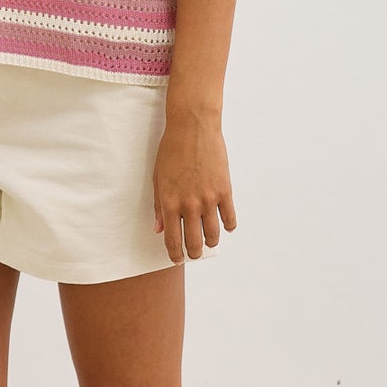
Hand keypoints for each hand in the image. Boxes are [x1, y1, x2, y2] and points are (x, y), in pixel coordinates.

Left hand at [152, 115, 236, 263]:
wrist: (193, 128)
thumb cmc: (171, 150)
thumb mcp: (157, 178)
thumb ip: (158, 206)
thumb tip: (159, 228)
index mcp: (169, 203)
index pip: (172, 240)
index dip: (175, 254)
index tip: (177, 258)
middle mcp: (189, 205)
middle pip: (194, 242)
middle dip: (194, 252)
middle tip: (194, 253)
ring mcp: (209, 199)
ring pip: (213, 234)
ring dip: (211, 242)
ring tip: (209, 242)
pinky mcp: (224, 190)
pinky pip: (229, 218)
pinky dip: (228, 226)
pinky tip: (224, 226)